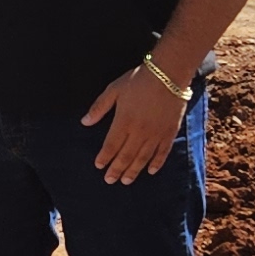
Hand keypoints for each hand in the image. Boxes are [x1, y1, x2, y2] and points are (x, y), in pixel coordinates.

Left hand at [79, 63, 189, 184]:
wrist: (169, 74)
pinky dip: (157, 163)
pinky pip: (163, 152)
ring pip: (143, 158)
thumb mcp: (114, 89)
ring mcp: (156, 134)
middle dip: (117, 169)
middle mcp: (139, 132)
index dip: (104, 157)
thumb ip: (99, 107)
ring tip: (126, 181)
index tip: (99, 166)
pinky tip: (151, 171)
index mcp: (124, 121)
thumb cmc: (139, 80)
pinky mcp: (170, 132)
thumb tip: (84, 122)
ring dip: (134, 171)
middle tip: (110, 180)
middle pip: (126, 156)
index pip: (111, 145)